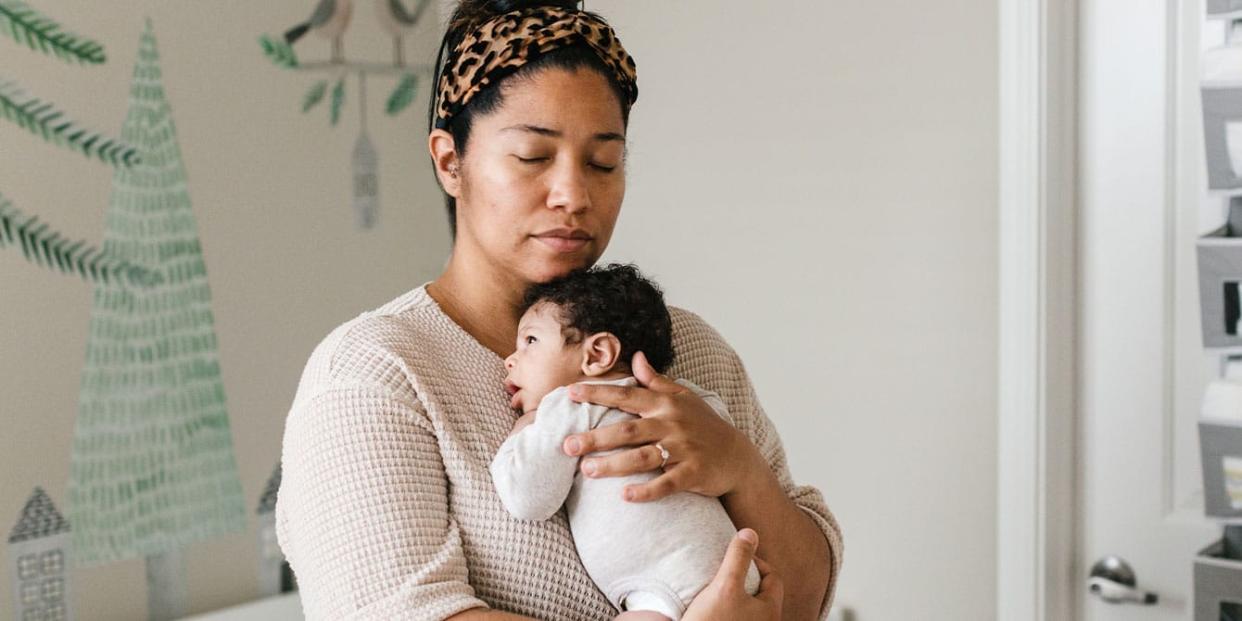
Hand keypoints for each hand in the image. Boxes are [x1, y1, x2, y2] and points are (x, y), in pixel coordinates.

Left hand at [562, 351, 761, 501]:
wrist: (737, 457)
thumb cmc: (705, 425)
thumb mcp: (684, 398)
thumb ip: (656, 380)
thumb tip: (637, 357)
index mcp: (665, 405)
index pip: (626, 396)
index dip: (598, 393)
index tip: (570, 392)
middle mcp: (672, 425)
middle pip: (628, 430)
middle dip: (596, 437)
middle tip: (567, 445)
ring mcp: (683, 450)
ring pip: (642, 457)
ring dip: (613, 465)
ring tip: (586, 470)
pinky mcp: (693, 474)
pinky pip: (666, 483)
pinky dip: (646, 490)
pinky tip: (624, 496)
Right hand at [683, 528, 782, 620]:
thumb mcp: (725, 585)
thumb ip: (739, 557)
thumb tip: (751, 532)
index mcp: (771, 611)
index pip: (773, 576)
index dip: (755, 562)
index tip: (734, 558)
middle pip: (761, 593)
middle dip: (744, 579)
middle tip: (724, 573)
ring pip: (749, 608)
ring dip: (735, 596)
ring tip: (715, 591)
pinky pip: (738, 618)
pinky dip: (729, 611)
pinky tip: (711, 610)